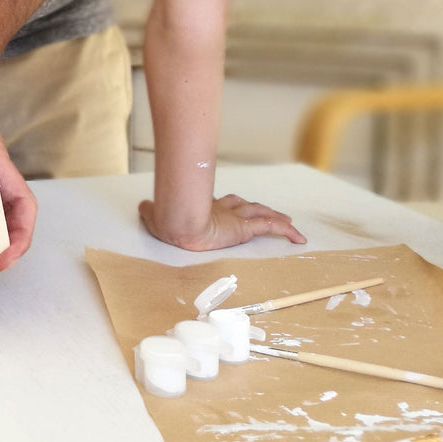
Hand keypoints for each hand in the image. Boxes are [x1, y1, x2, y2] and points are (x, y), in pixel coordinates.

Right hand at [138, 193, 307, 250]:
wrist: (178, 222)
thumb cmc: (165, 220)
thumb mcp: (152, 216)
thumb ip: (150, 211)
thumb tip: (143, 205)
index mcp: (202, 208)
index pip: (219, 203)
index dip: (226, 204)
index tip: (229, 206)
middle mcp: (221, 210)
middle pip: (243, 206)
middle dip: (254, 208)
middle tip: (264, 211)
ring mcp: (234, 218)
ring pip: (260, 214)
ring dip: (274, 216)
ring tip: (287, 220)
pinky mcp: (244, 228)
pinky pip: (270, 228)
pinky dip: (286, 232)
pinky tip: (298, 238)